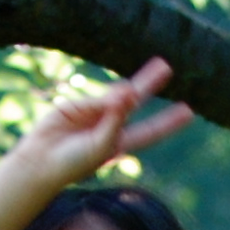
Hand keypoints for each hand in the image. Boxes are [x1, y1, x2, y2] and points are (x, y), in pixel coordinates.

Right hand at [0, 58, 195, 190]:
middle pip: (137, 102)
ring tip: (163, 67)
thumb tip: (129, 91)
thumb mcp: (101, 145)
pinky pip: (101, 98)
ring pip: (120, 93)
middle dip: (150, 84)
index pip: (150, 130)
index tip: (188, 112)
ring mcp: (95, 114)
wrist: (41, 161)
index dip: (168, 121)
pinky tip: (122, 95)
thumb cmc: (73, 162)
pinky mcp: (79, 105)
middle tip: (167, 66)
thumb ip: (116, 119)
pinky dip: (112, 97)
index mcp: (121, 143)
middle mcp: (111, 126)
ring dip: (142, 81)